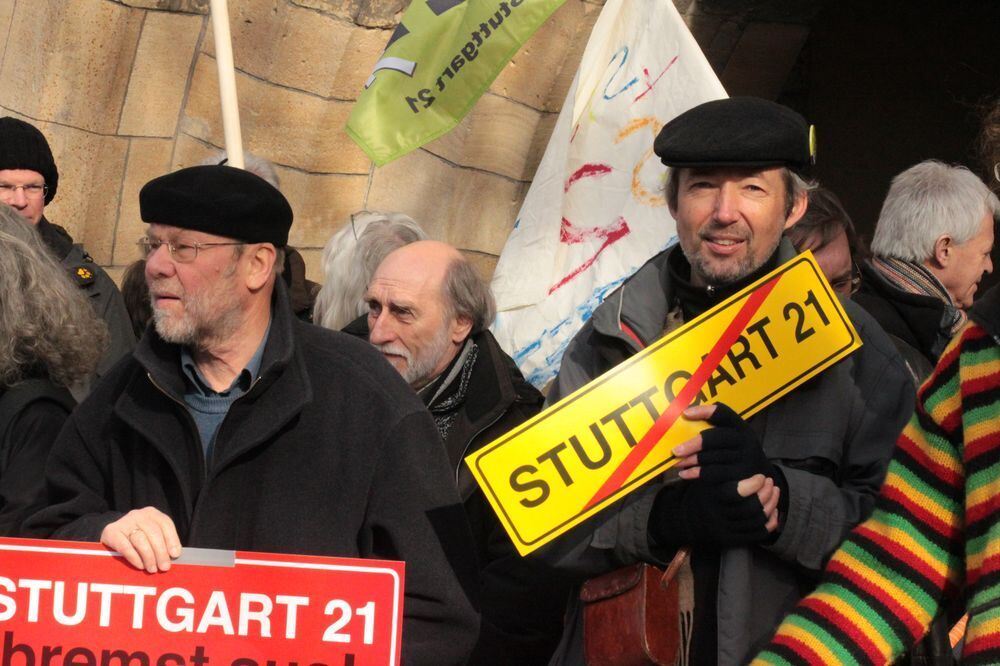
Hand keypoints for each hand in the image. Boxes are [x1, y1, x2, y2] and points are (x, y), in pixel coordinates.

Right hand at [101, 507, 181, 572]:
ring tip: (152, 569)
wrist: (111, 534)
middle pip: (154, 533)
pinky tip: (140, 566)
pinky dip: (135, 558)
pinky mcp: (111, 532)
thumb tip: (173, 556)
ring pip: (141, 539)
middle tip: (164, 567)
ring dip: (149, 557)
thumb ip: (162, 542)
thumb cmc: (136, 537)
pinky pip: (126, 547)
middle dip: (161, 552)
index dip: (172, 540)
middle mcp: (138, 515)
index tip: (175, 555)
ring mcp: (124, 522)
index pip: (165, 524)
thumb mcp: (150, 535)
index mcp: (151, 513)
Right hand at [649, 474, 776, 546]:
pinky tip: (774, 511)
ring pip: (757, 520)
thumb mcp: (704, 479)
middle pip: (751, 508)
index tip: (760, 476)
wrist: (687, 521)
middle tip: (770, 482)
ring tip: (774, 491)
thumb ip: (717, 468)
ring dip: (771, 504)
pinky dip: (770, 522)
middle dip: (765, 494)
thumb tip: (731, 446)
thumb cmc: (700, 494)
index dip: (752, 484)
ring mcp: (727, 530)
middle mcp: (719, 516)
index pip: (737, 493)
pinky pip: (759, 533)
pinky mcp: (735, 540)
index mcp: (711, 499)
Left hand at [673, 403, 773, 482]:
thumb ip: (714, 430)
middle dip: (693, 444)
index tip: (685, 414)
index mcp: (741, 426)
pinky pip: (715, 474)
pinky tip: (685, 474)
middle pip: (716, 438)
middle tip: (675, 450)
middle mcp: (745, 441)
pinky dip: (696, 474)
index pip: (723, 413)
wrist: (762, 478)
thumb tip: (683, 422)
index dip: (704, 411)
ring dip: (691, 460)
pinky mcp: (741, 477)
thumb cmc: (737, 453)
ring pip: (713, 458)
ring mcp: (745, 460)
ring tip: (677, 463)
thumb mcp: (733, 437)